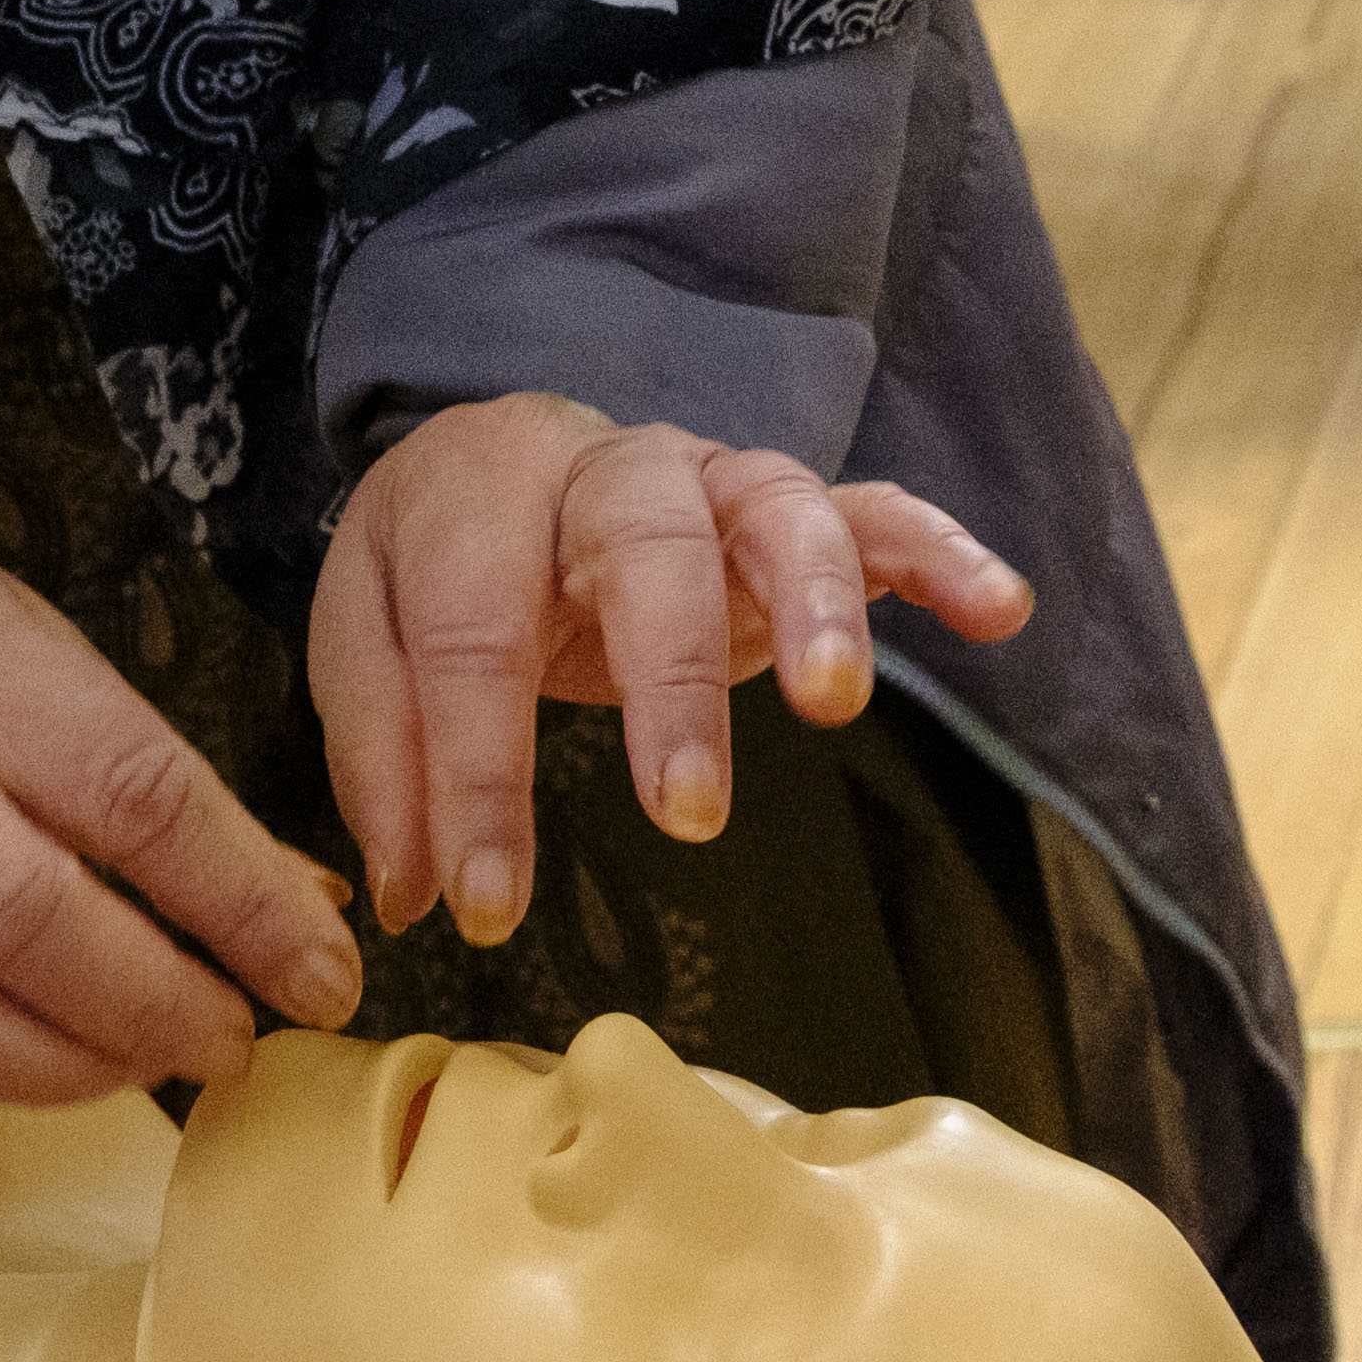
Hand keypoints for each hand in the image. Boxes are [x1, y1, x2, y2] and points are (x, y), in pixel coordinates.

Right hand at [0, 518, 366, 1150]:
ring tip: (126, 1070)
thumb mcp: (31, 655)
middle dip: (151, 1004)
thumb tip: (304, 909)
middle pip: (21, 915)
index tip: (321, 976)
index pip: (128, 791)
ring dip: (45, 1070)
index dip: (242, 900)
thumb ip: (149, 776)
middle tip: (223, 1042)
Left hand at [306, 392, 1033, 951]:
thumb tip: (416, 892)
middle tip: (688, 814)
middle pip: (647, 546)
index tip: (485, 904)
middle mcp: (607, 469)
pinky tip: (998, 609)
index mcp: (478, 489)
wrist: (504, 456)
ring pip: (779, 508)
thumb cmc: (440, 563)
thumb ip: (386, 758)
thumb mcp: (362, 638)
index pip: (474, 632)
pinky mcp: (788, 512)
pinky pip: (876, 513)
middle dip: (672, 681)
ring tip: (839, 703)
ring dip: (818, 603)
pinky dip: (938, 554)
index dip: (478, 776)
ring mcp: (710, 483)